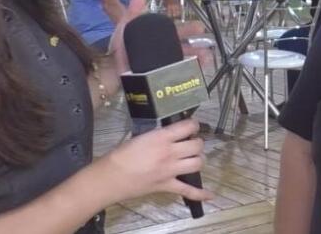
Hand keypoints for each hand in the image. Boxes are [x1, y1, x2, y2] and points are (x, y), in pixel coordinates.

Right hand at [94, 119, 212, 202]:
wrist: (110, 177)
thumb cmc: (121, 154)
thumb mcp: (141, 137)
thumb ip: (159, 136)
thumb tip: (171, 135)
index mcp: (162, 137)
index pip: (188, 126)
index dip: (193, 125)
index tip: (192, 126)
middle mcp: (170, 152)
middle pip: (197, 145)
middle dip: (197, 143)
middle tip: (190, 143)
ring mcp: (171, 170)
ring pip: (198, 163)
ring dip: (198, 159)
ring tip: (192, 158)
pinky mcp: (167, 186)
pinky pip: (188, 190)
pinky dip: (200, 194)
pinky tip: (210, 195)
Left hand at [109, 0, 211, 71]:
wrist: (110, 74)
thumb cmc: (117, 51)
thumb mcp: (125, 28)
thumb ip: (133, 12)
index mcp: (155, 38)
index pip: (175, 32)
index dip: (187, 29)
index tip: (200, 28)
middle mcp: (161, 51)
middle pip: (183, 47)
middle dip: (197, 45)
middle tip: (207, 46)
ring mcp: (162, 65)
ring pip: (184, 60)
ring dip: (196, 59)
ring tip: (204, 59)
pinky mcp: (161, 79)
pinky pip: (179, 75)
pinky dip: (190, 73)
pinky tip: (196, 71)